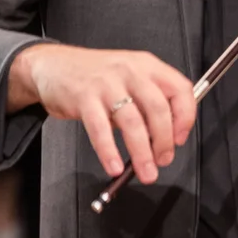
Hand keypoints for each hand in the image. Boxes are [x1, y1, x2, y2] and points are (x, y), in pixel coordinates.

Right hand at [8, 43, 196, 183]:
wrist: (52, 65)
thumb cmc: (95, 75)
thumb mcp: (129, 78)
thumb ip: (148, 101)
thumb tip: (164, 137)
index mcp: (148, 66)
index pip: (180, 90)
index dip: (186, 118)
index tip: (180, 139)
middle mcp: (130, 71)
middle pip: (158, 109)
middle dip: (164, 141)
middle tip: (163, 160)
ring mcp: (106, 83)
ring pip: (132, 122)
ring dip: (142, 153)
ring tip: (145, 172)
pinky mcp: (83, 97)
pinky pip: (100, 130)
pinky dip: (109, 152)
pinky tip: (114, 166)